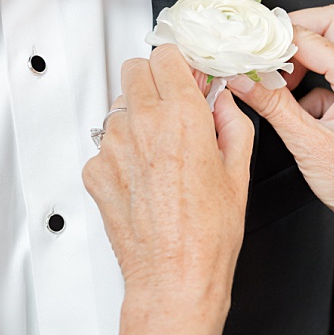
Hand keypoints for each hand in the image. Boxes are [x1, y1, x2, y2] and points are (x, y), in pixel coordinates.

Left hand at [83, 46, 253, 334]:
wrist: (173, 278)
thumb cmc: (208, 236)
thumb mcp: (237, 172)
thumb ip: (232, 124)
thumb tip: (224, 103)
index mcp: (182, 118)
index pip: (166, 56)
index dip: (179, 63)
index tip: (187, 74)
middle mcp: (142, 126)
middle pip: (134, 70)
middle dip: (153, 80)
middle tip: (171, 102)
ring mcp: (113, 148)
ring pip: (117, 106)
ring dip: (136, 115)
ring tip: (159, 149)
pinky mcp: (95, 171)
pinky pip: (105, 145)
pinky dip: (121, 152)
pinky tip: (143, 177)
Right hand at [225, 4, 333, 244]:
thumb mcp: (305, 142)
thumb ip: (271, 104)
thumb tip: (241, 79)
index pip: (312, 37)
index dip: (275, 40)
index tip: (248, 48)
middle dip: (297, 30)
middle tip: (267, 50)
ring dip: (303, 57)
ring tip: (277, 84)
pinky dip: (309, 84)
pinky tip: (294, 113)